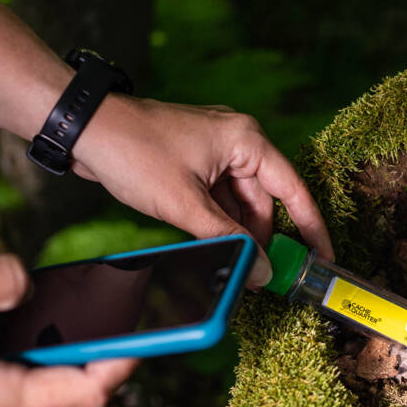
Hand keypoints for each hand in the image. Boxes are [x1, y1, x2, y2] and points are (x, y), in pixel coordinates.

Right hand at [0, 255, 135, 406]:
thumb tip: (26, 284)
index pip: (83, 394)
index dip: (122, 365)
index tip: (148, 338)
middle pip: (53, 390)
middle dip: (80, 350)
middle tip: (102, 310)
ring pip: (18, 388)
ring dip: (35, 351)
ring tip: (44, 307)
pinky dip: (1, 358)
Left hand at [72, 96, 334, 284]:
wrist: (84, 129)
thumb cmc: (134, 152)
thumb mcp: (185, 205)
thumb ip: (228, 239)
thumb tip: (261, 270)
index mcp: (246, 140)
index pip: (294, 189)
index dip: (311, 228)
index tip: (322, 258)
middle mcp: (237, 141)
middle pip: (266, 200)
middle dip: (265, 238)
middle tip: (267, 277)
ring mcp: (214, 151)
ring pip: (240, 202)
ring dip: (239, 233)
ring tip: (239, 267)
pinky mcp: (194, 162)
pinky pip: (219, 198)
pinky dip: (220, 222)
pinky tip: (217, 247)